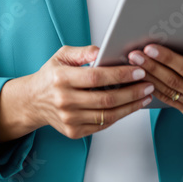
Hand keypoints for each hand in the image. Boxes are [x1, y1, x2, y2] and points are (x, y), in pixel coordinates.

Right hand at [0, 46, 153, 141]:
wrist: (33, 102)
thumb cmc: (51, 76)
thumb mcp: (62, 55)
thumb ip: (83, 51)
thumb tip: (104, 50)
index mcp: (61, 78)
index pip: (96, 77)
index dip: (120, 74)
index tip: (138, 70)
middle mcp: (64, 101)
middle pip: (106, 99)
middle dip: (132, 91)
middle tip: (149, 84)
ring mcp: (69, 119)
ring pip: (107, 115)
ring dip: (131, 106)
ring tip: (145, 96)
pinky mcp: (74, 132)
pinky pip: (102, 125)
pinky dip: (120, 116)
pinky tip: (131, 106)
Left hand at [127, 43, 182, 142]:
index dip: (169, 60)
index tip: (152, 48)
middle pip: (173, 80)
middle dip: (152, 66)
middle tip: (134, 53)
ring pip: (166, 90)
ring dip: (148, 75)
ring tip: (133, 62)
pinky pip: (166, 98)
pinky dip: (151, 87)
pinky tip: (140, 77)